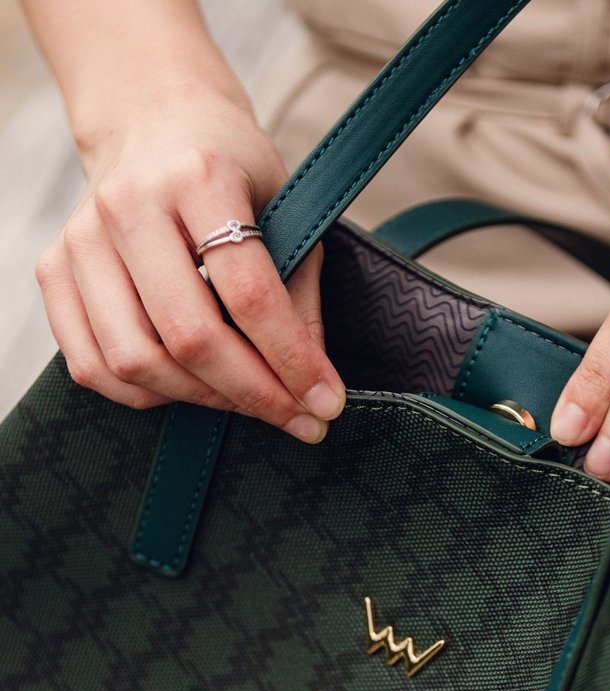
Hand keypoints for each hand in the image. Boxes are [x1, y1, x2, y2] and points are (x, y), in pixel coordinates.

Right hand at [35, 82, 344, 442]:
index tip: (325, 403)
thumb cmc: (232, 170)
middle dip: (251, 393)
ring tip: (245, 402)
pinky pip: (92, 366)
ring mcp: (82, 238)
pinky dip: (144, 394)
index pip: (249, 294)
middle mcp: (129, 204)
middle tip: (295, 418)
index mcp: (198, 177)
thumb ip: (299, 296)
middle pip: (190, 336)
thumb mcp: (286, 210)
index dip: (292, 360)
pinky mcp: (54, 269)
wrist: (157, 123)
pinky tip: (187, 389)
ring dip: (200, 400)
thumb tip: (312, 387)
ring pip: (135, 360)